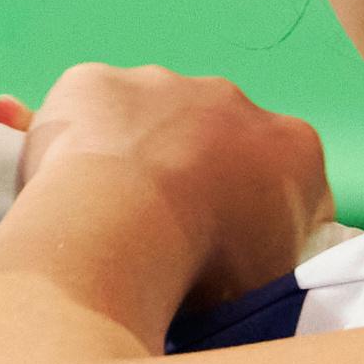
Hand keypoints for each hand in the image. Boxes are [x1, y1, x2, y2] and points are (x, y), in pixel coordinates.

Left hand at [15, 63, 333, 306]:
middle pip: (220, 137)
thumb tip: (258, 254)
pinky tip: (70, 186)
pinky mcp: (95, 81)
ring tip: (114, 213)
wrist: (117, 236)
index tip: (231, 250)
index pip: (290, 179)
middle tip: (167, 232)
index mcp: (293, 147)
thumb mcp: (271, 282)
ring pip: (153, 117)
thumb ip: (276, 252)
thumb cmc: (200, 271)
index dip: (260, 217)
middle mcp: (235, 100)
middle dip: (200, 174)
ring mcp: (162, 83)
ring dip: (141, 152)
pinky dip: (80, 142)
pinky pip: (87, 109)